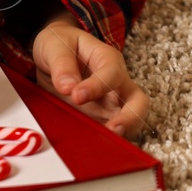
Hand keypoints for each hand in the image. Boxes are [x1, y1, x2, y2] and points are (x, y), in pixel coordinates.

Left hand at [32, 12, 150, 138]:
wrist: (54, 55)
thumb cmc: (59, 44)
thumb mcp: (53, 45)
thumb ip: (61, 64)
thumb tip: (68, 87)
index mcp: (106, 58)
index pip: (112, 73)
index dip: (97, 86)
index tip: (77, 96)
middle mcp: (116, 83)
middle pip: (138, 102)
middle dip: (130, 118)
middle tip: (113, 129)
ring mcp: (111, 103)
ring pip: (129, 122)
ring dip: (120, 134)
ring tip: (103, 144)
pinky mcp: (100, 118)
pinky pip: (108, 132)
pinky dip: (104, 140)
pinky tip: (92, 146)